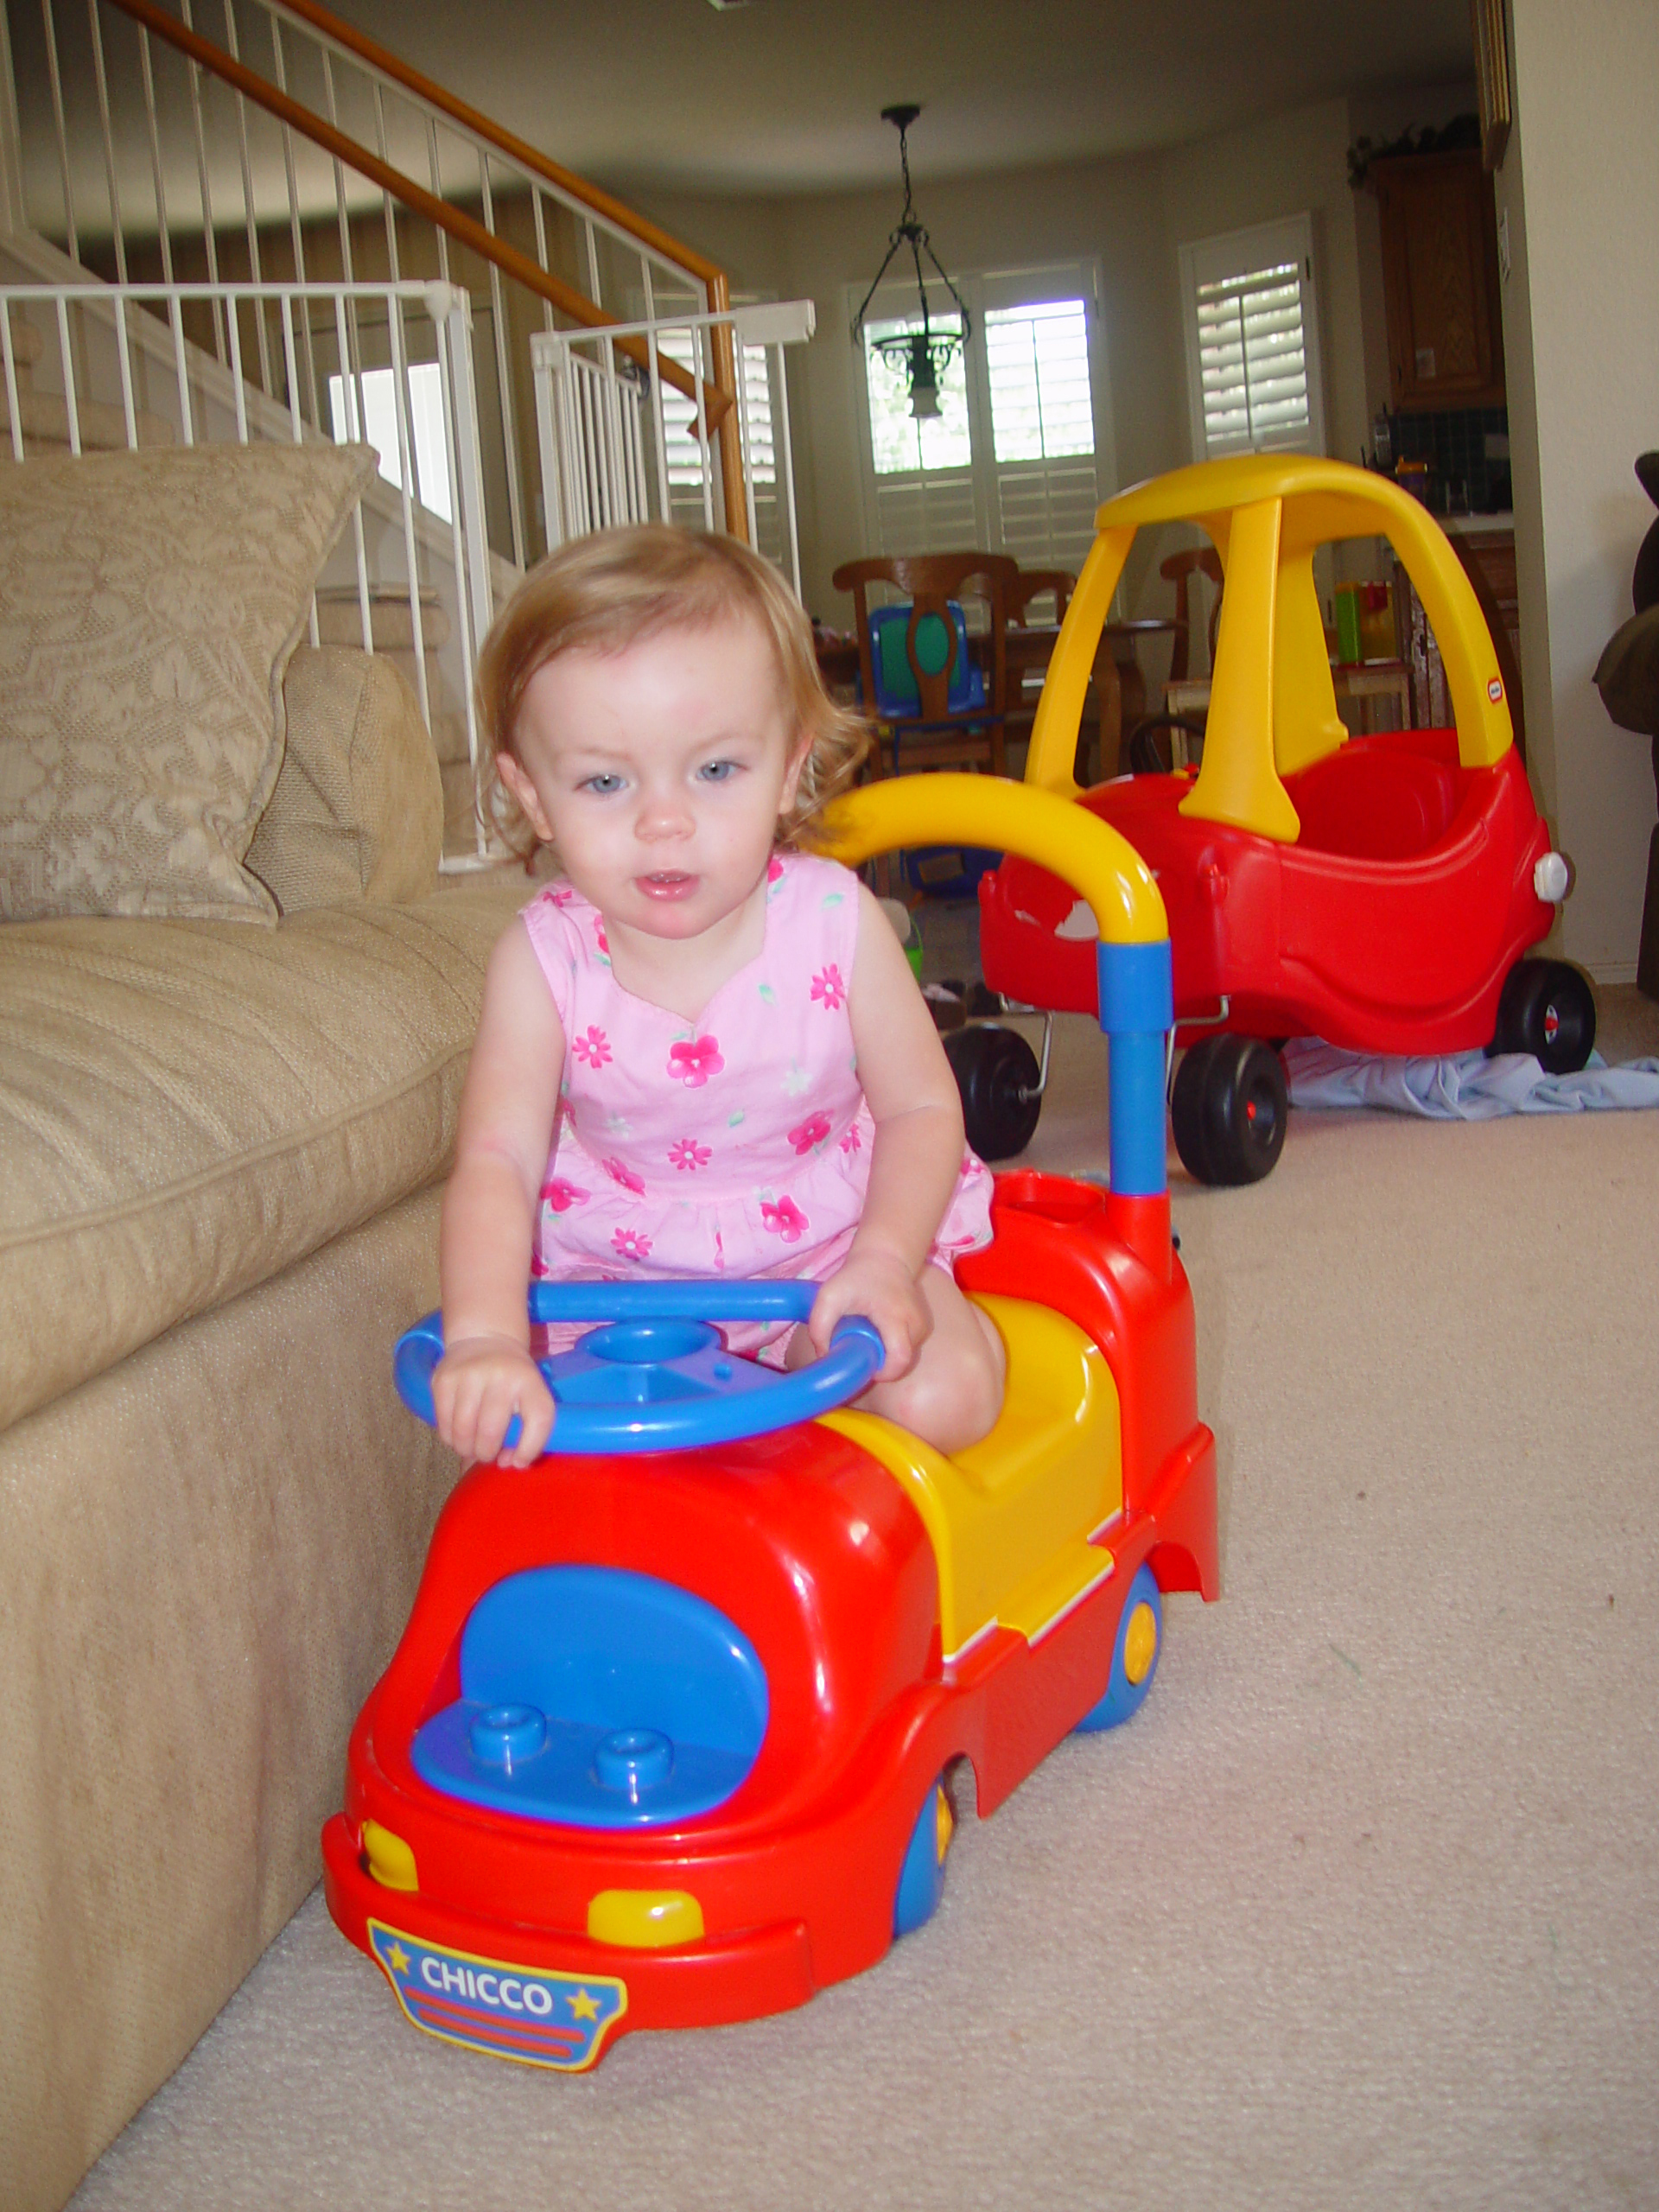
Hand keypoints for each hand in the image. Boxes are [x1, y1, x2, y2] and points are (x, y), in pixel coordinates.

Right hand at [432, 1332, 554, 1466]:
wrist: (485, 1338)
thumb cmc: (512, 1379)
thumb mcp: (529, 1396)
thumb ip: (526, 1432)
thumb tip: (508, 1464)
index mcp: (530, 1381)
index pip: (538, 1420)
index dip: (530, 1449)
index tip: (519, 1462)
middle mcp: (500, 1376)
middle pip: (490, 1433)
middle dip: (487, 1454)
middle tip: (487, 1454)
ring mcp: (469, 1376)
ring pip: (463, 1433)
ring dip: (466, 1449)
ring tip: (471, 1446)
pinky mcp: (443, 1380)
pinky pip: (443, 1426)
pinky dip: (451, 1438)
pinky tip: (458, 1433)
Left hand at [808, 1247, 931, 1382]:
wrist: (885, 1256)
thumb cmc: (857, 1276)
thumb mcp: (829, 1295)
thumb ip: (819, 1326)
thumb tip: (824, 1354)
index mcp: (896, 1317)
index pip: (901, 1358)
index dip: (885, 1372)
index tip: (868, 1367)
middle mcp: (915, 1323)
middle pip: (903, 1362)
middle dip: (883, 1365)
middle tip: (863, 1351)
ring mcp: (922, 1324)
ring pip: (906, 1356)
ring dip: (887, 1354)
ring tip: (869, 1336)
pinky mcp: (923, 1325)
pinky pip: (908, 1347)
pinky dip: (893, 1346)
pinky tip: (880, 1332)